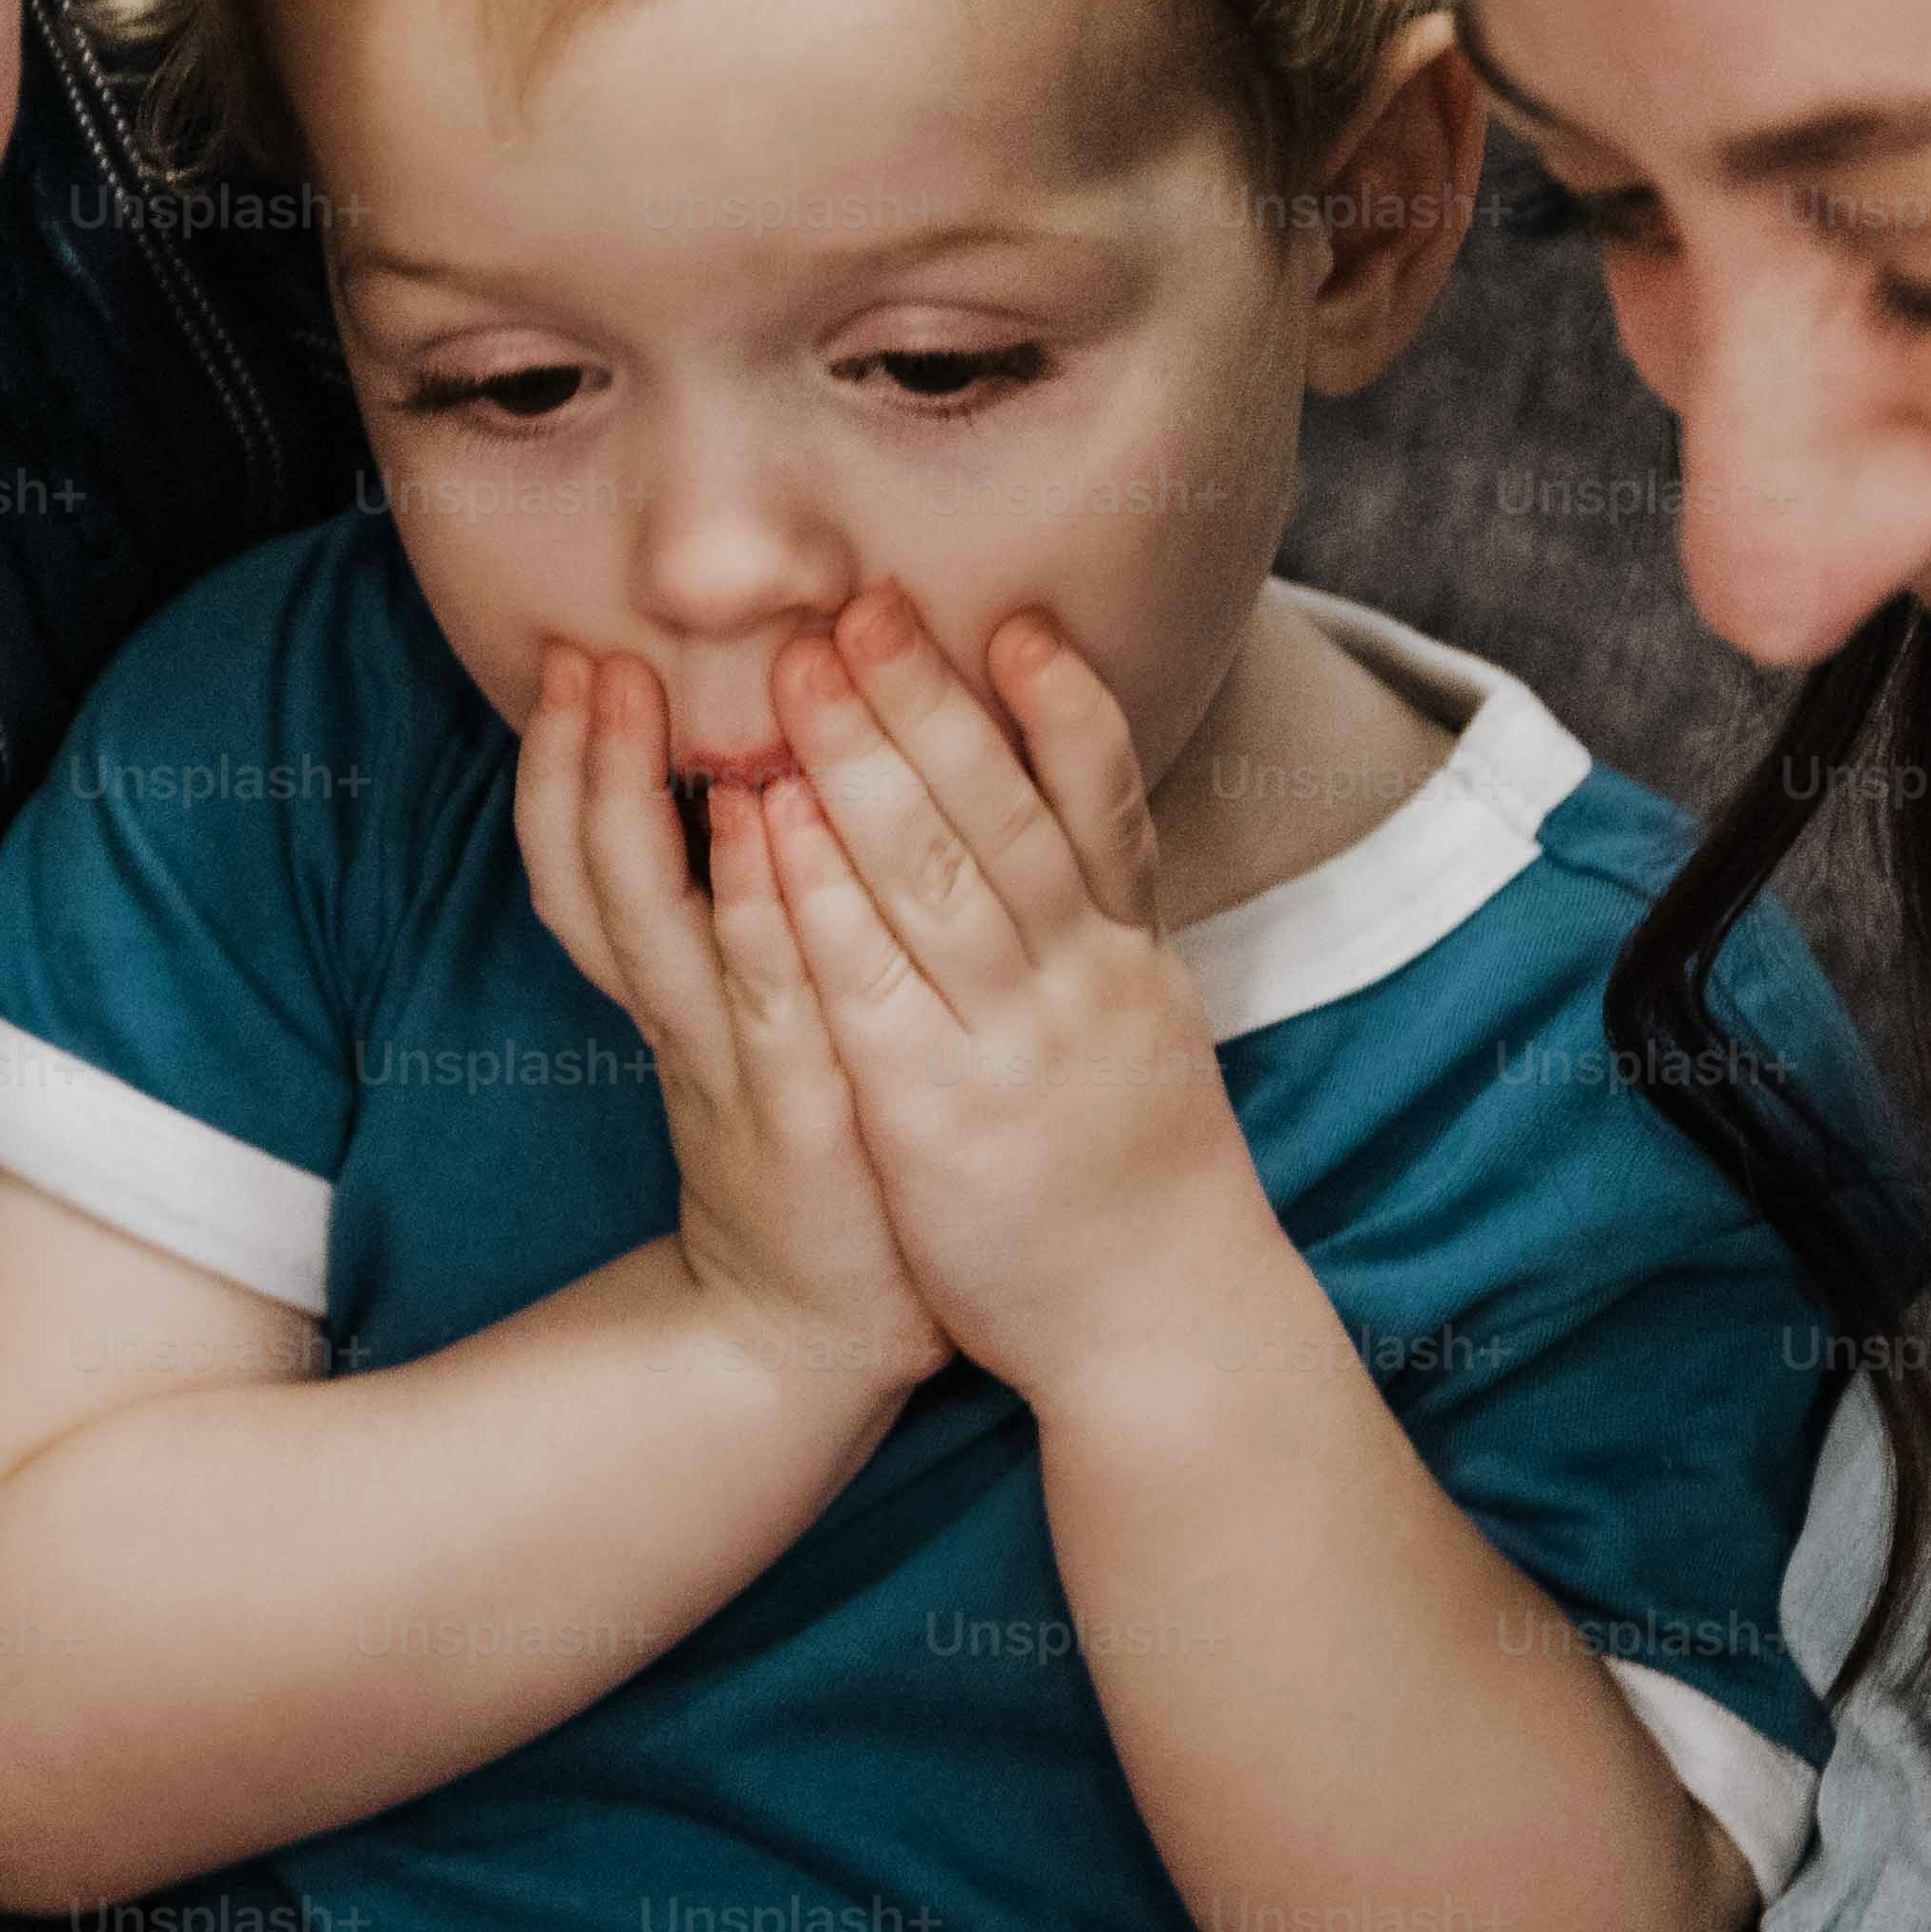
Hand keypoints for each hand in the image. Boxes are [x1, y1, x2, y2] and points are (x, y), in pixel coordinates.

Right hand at [515, 636, 947, 1395]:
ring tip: (632, 698)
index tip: (572, 661)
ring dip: (632, 806)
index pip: (580, 867)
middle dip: (578, 763)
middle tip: (583, 657)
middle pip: (591, 879)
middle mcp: (681, 1023)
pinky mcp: (799, 1114)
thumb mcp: (763, 1027)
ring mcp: (729, 1069)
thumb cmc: (822, 1151)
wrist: (830, 1328)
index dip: (559, 770)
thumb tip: (751, 790)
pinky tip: (752, 823)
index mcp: (672, 999)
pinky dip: (745, 907)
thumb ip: (743, 926)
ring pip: (651, 923)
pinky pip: (763, 997)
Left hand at [753, 588, 1282, 1409]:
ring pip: (939, 878)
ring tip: (801, 672)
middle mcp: (1080, 983)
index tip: (1019, 620)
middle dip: (929, 703)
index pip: (1107, 806)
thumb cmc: (1131, 1169)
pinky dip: (820, 895)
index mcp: (1129, 957)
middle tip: (863, 606)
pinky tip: (772, 826)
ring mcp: (1010, 1046)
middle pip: (1004, 815)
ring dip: (864, 764)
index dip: (1064, 708)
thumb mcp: (1144, 1027)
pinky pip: (870, 984)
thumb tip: (1072, 822)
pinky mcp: (935, 1112)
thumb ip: (1103, 926)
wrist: (1157, 1326)